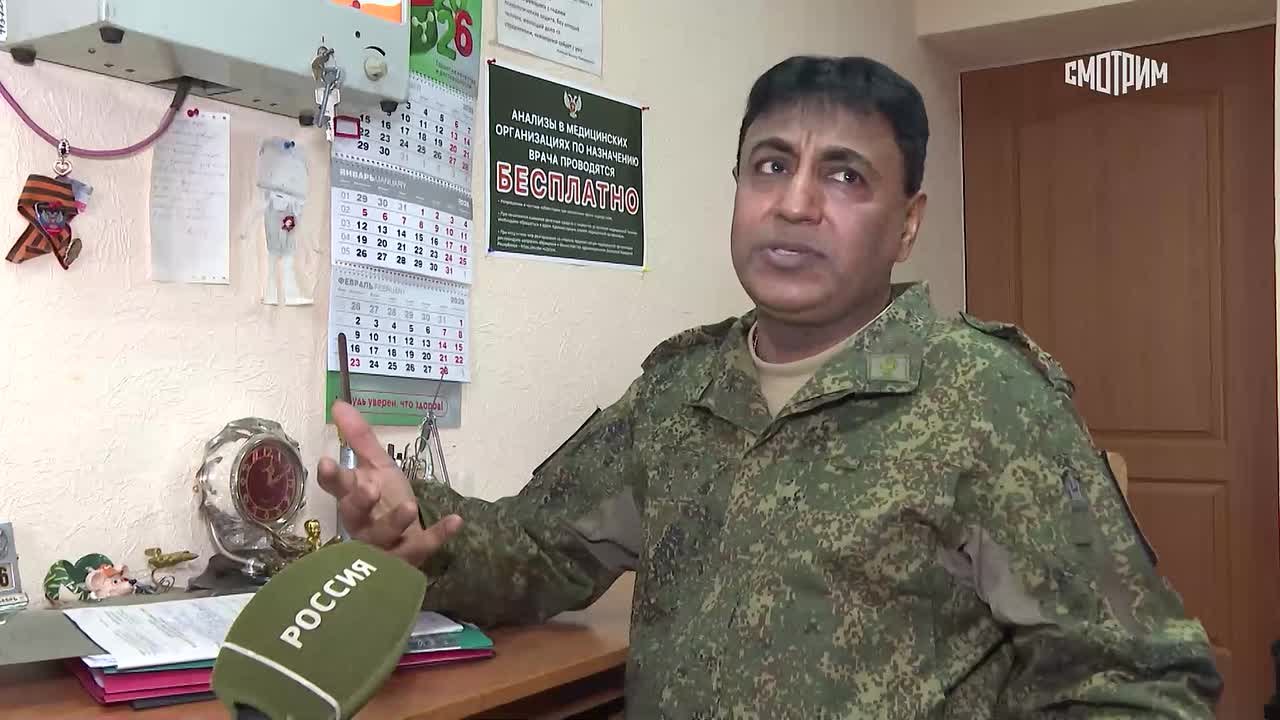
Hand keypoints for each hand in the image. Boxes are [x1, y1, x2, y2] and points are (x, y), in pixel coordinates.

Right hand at [317, 400, 462, 567]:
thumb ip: (359, 438)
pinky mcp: (408, 558)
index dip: (330, 476)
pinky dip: (438, 535)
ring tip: (409, 505)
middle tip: (369, 487)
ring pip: (383, 537)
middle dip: (360, 501)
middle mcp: (363, 523)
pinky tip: (456, 520)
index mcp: (352, 498)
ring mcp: (384, 545)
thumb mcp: (377, 467)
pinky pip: (422, 547)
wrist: (408, 539)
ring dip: (395, 521)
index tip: (327, 461)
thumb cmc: (386, 501)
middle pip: (354, 514)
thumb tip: (339, 402)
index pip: (336, 487)